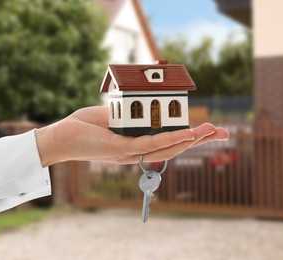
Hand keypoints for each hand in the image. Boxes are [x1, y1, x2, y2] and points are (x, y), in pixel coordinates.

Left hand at [35, 106, 228, 165]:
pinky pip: (148, 145)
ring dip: (189, 140)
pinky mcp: (120, 150)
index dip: (190, 138)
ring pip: (166, 148)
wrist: (60, 137)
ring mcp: (130, 153)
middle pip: (174, 147)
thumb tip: (145, 104)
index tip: (210, 131)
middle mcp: (137, 152)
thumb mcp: (112, 115)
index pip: (169, 142)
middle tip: (223, 132)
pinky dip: (168, 139)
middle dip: (199, 140)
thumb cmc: (84, 126)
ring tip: (210, 131)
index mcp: (137, 144)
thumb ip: (131, 114)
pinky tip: (185, 134)